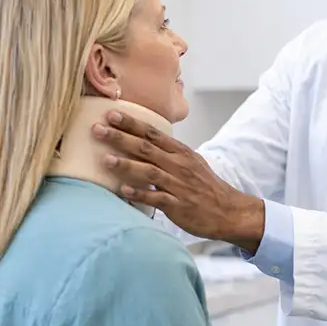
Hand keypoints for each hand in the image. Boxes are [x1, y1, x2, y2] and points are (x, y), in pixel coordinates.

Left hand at [93, 111, 264, 253]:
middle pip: (146, 147)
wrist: (229, 211)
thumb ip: (168, 153)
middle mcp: (179, 165)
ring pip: (149, 172)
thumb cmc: (206, 187)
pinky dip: (140, 194)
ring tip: (105, 159)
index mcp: (181, 152)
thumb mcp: (191, 162)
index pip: (153, 133)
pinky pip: (156, 199)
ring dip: (126, 165)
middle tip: (98, 130)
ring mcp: (179, 185)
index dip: (131, 123)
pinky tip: (124, 190)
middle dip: (120, 138)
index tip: (112, 114)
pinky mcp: (178, 206)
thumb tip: (144, 143)